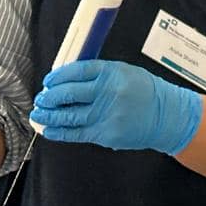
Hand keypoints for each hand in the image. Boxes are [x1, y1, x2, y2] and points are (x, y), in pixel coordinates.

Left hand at [31, 59, 202, 154]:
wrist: (166, 116)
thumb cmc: (145, 91)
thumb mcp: (124, 72)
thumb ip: (98, 74)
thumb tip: (68, 79)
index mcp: (112, 72)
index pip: (77, 71)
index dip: (59, 76)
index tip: (49, 80)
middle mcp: (108, 92)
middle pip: (69, 94)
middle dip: (50, 97)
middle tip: (41, 98)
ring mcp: (106, 115)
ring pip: (69, 116)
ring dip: (50, 116)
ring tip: (38, 115)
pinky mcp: (106, 133)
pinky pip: (78, 133)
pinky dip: (61, 133)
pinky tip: (49, 131)